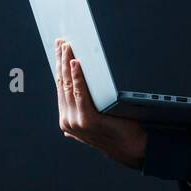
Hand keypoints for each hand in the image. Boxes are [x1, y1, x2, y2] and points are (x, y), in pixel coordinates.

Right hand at [54, 37, 147, 169]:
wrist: (132, 149)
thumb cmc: (119, 132)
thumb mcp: (97, 122)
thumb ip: (83, 116)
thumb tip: (72, 111)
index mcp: (67, 119)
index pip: (61, 87)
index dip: (59, 66)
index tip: (58, 49)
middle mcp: (67, 120)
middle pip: (62, 83)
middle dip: (61, 60)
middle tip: (61, 41)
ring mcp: (76, 121)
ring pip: (69, 86)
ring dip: (68, 63)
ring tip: (68, 47)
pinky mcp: (88, 120)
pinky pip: (81, 93)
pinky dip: (78, 77)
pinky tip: (77, 64)